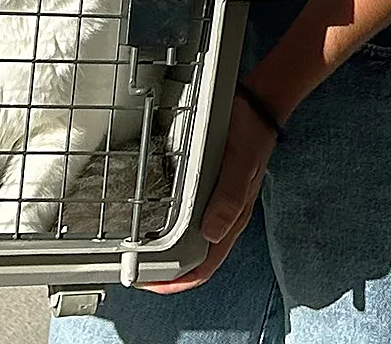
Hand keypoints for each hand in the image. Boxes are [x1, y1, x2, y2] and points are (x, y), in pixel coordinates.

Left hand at [139, 89, 279, 292]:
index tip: (148, 284)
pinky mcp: (204, 189)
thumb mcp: (240, 165)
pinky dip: (166, 227)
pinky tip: (150, 220)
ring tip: (136, 253)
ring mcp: (212, 204)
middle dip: (163, 274)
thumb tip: (212, 233)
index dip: (176, 282)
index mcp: (231, 220)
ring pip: (186, 242)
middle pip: (191, 260)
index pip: (203, 266)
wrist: (256, 107)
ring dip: (163, 253)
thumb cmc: (251, 135)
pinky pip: (184, 218)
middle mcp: (221, 218)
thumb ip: (228, 198)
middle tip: (133, 271)